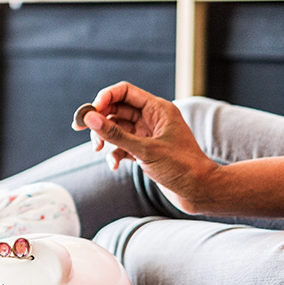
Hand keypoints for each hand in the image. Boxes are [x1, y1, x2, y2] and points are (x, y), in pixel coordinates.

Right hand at [78, 82, 220, 213]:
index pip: (125, 92)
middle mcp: (152, 119)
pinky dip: (115, 153)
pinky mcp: (145, 152)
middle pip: (117, 109)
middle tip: (82, 129)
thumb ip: (116, 134)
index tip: (89, 112)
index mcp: (158, 109)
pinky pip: (122, 146)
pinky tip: (114, 165)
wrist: (201, 192)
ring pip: (117, 129)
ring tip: (99, 150)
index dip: (105, 98)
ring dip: (105, 138)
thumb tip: (90, 117)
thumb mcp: (145, 150)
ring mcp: (148, 135)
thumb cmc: (182, 168)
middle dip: (100, 120)